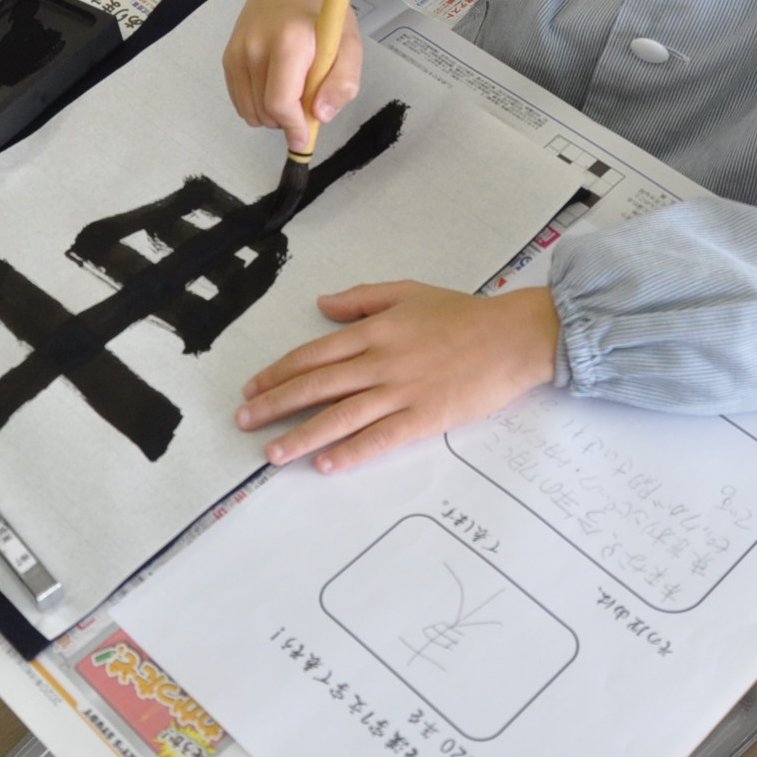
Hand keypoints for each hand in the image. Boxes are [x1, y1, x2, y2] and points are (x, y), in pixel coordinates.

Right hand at [222, 0, 362, 153]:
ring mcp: (237, 51)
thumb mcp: (349, 42)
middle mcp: (255, 47)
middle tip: (307, 101)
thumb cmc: (323, 10)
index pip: (281, 103)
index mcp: (289, 42)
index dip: (294, 128)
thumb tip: (320, 116)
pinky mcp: (228, 56)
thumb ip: (342, 81)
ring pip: (250, 111)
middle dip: (288, 120)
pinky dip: (258, 104)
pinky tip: (275, 84)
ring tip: (292, 90)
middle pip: (264, 112)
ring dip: (273, 114)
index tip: (306, 137)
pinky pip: (240, 100)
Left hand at [236, 283, 561, 471]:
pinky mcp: (424, 418)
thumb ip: (363, 299)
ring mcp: (401, 391)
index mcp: (375, 330)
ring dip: (302, 436)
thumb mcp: (409, 292)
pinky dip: (351, 452)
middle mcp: (381, 361)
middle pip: (317, 385)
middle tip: (244, 422)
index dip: (279, 372)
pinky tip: (326, 464)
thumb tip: (323, 304)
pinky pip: (380, 438)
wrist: (513, 337)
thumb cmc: (464, 314)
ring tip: (272, 453)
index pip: (313, 354)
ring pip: (340, 415)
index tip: (253, 388)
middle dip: (275, 405)